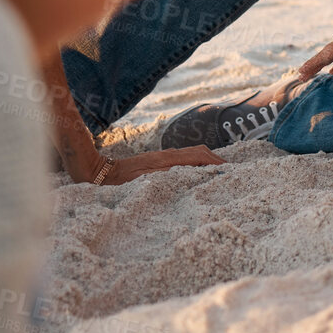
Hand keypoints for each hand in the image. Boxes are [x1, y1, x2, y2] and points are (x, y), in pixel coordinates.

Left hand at [96, 145, 224, 184]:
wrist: (103, 174)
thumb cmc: (123, 180)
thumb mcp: (146, 180)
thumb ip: (169, 175)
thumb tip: (192, 172)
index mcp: (169, 158)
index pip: (200, 156)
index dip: (216, 162)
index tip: (229, 170)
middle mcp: (169, 154)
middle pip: (200, 152)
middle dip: (216, 159)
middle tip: (229, 171)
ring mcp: (165, 157)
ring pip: (193, 155)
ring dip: (207, 162)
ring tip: (218, 173)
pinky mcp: (160, 161)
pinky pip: (186, 160)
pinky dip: (198, 164)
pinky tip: (199, 174)